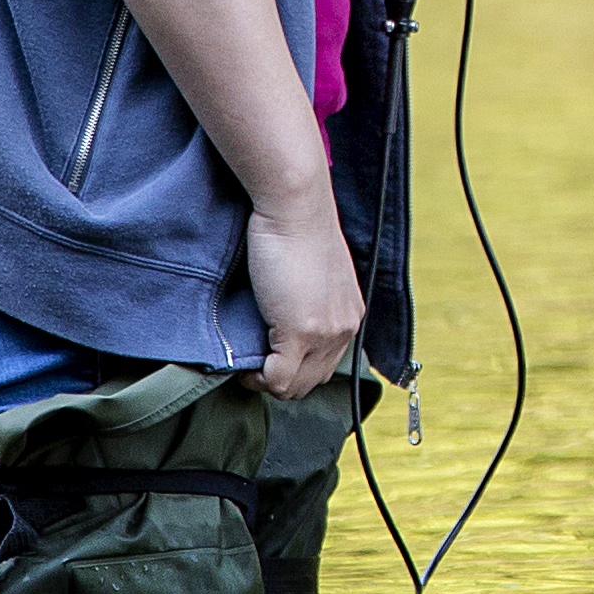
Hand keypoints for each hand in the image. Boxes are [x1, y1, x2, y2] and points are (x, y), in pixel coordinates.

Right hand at [246, 193, 362, 400]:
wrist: (295, 207)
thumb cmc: (297, 230)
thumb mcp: (315, 274)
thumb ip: (310, 301)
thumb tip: (284, 321)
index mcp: (349, 314)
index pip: (325, 365)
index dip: (294, 368)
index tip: (267, 357)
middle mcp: (344, 328)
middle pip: (311, 381)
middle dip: (279, 379)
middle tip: (252, 363)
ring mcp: (324, 333)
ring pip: (294, 386)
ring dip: (267, 381)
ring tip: (247, 364)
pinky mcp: (300, 332)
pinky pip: (277, 379)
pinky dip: (257, 379)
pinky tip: (243, 365)